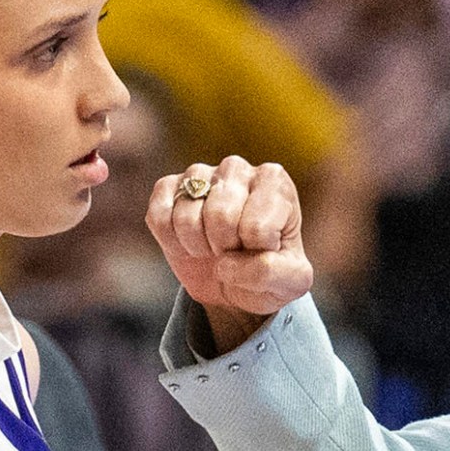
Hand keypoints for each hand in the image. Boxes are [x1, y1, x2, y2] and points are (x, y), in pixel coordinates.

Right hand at [146, 155, 312, 348]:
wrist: (234, 280)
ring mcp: (200, 173)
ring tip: (212, 246)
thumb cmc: (268, 271)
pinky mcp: (169, 186)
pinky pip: (158, 217)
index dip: (253, 252)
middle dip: (224, 248)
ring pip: (186, 218)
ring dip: (198, 247)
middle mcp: (237, 168)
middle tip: (232, 250)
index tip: (260, 250)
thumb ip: (273, 272)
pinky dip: (171, 242)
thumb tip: (225, 263)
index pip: (256, 226)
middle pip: (220, 216)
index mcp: (275, 182)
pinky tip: (188, 242)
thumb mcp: (290, 282)